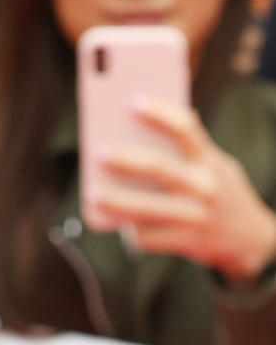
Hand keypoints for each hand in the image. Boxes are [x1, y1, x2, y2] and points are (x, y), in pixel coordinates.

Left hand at [99, 99, 275, 282]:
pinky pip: (148, 236)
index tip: (133, 102)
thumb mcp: (217, 165)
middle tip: (99, 152)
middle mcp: (204, 186)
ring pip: (148, 208)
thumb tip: (151, 122)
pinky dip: (129, 230)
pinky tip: (114, 224)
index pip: (185, 129)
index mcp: (210, 161)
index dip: (160, 114)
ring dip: (117, 201)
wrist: (253, 240)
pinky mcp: (186, 241)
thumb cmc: (222, 194)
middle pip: (160, 168)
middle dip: (127, 159)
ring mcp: (195, 216)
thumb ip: (190, 149)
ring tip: (92, 194)